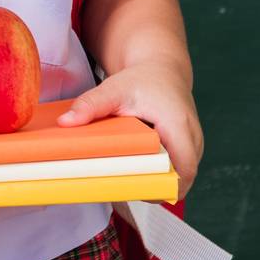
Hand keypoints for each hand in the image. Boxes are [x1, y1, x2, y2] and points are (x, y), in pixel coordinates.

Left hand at [57, 61, 203, 198]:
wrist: (161, 68)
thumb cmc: (142, 80)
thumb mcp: (113, 89)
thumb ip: (90, 105)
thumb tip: (65, 122)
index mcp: (178, 126)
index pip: (184, 170)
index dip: (164, 186)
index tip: (137, 191)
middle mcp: (192, 137)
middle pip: (182, 177)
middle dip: (156, 186)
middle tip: (124, 187)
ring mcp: (194, 144)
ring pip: (180, 175)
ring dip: (158, 180)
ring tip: (128, 178)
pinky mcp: (188, 148)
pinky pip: (178, 168)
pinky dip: (161, 172)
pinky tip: (138, 170)